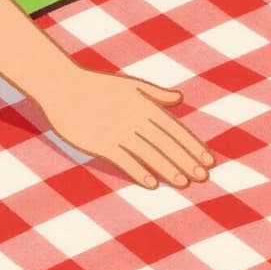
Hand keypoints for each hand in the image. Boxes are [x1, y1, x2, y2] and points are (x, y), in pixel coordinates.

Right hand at [36, 67, 213, 188]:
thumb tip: (180, 98)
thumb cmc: (97, 85)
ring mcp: (118, 131)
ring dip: (168, 168)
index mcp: (145, 105)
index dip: (193, 146)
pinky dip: (138, 171)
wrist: (61, 86)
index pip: (175, 129)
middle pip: (166, 143)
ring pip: (149, 153)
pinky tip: (153, 184)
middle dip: (187, 160)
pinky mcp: (100, 143)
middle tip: (203, 176)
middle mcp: (136, 119)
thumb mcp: (131, 85)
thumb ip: (157, 93)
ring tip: (184, 182)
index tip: (209, 160)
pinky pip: (124, 160)